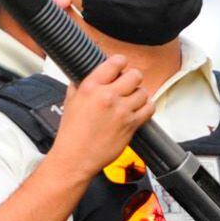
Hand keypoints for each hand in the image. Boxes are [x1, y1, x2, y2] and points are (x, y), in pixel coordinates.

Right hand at [48, 55, 153, 179]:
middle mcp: (107, 96)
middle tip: (128, 85)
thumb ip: (81, 83)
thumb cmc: (71, 134)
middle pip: (134, 75)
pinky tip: (138, 110)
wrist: (75, 158)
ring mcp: (121, 111)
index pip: (115, 62)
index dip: (121, 63)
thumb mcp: (70, 100)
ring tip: (132, 100)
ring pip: (143, 92)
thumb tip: (88, 71)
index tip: (121, 67)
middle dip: (132, 79)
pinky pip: (149, 109)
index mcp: (91, 87)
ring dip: (139, 94)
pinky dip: (147, 108)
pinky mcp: (130, 124)